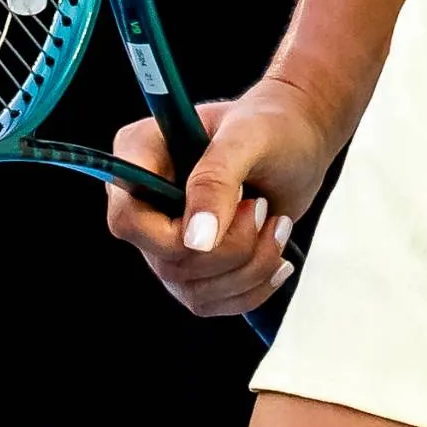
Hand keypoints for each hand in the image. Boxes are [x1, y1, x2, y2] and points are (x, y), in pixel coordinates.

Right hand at [102, 77, 335, 320]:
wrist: (300, 142)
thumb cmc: (272, 124)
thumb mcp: (248, 138)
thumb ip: (216, 180)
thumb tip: (195, 240)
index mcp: (140, 154)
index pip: (127, 218)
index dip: (170, 234)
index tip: (233, 212)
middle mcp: (145, 201)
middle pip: (165, 261)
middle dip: (229, 248)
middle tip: (263, 207)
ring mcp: (166, 237)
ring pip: (190, 289)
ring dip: (248, 267)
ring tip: (277, 224)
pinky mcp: (193, 265)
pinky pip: (211, 302)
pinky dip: (253, 287)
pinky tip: (277, 257)